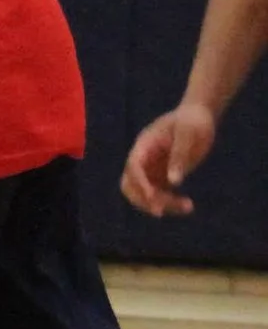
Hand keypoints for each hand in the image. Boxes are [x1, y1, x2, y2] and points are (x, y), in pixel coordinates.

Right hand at [123, 100, 215, 216]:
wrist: (199, 118)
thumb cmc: (193, 122)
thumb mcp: (188, 134)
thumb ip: (180, 156)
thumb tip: (173, 182)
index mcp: (145, 143)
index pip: (134, 165)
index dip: (140, 182)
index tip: (153, 198)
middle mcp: (144, 157)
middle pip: (130, 183)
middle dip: (143, 199)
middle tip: (163, 210)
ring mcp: (152, 168)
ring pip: (144, 194)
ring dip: (161, 204)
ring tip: (187, 206)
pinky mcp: (162, 177)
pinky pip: (159, 196)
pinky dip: (170, 204)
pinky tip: (188, 206)